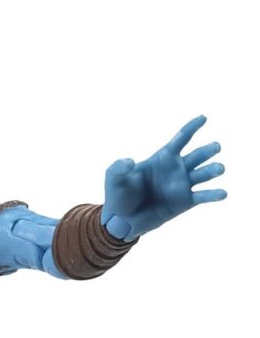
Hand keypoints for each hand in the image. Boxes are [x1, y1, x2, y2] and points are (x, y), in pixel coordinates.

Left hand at [102, 115, 225, 240]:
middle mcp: (177, 168)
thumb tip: (129, 162)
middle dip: (208, 150)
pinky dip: (214, 194)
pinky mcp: (186, 202)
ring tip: (218, 169)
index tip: (204, 117)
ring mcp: (183, 185)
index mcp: (162, 157)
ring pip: (205, 173)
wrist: (123, 220)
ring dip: (214, 169)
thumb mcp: (114, 178)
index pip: (181, 139)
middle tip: (215, 147)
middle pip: (198, 155)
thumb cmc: (119, 195)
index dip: (192, 127)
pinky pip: (204, 196)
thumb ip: (119, 168)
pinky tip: (223, 193)